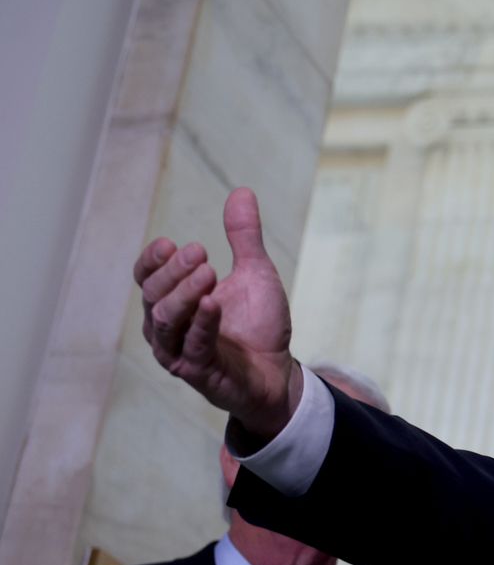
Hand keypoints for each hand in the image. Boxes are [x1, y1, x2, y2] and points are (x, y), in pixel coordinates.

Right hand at [133, 187, 298, 437]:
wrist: (278, 371)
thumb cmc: (258, 324)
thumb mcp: (255, 273)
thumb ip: (245, 237)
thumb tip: (242, 191)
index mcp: (172, 301)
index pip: (145, 277)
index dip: (152, 260)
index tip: (172, 243)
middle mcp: (165, 328)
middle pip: (152, 295)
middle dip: (174, 271)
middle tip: (202, 253)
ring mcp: (178, 352)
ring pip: (163, 321)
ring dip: (184, 294)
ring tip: (210, 271)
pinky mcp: (198, 372)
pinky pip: (191, 347)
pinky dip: (200, 323)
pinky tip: (213, 303)